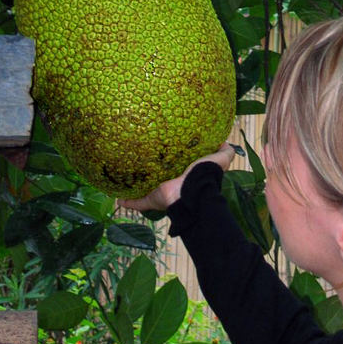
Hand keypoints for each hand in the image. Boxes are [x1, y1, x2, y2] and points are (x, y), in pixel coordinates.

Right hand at [119, 142, 234, 212]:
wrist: (193, 193)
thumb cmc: (205, 175)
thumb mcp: (219, 160)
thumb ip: (224, 151)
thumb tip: (225, 142)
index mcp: (186, 173)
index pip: (178, 165)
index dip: (174, 159)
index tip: (166, 149)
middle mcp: (172, 182)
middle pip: (160, 176)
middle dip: (152, 170)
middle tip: (141, 157)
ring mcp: (161, 191)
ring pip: (145, 189)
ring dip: (136, 185)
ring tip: (125, 175)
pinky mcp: (152, 198)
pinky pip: (137, 202)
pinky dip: (128, 201)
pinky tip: (117, 198)